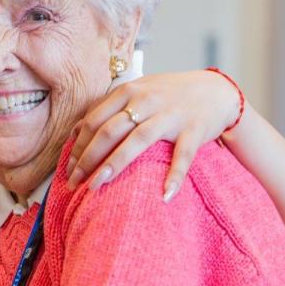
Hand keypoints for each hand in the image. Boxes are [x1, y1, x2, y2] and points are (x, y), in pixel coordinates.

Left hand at [67, 70, 239, 199]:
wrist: (216, 90)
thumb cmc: (167, 95)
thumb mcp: (135, 93)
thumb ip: (106, 109)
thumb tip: (74, 132)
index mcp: (128, 91)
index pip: (94, 120)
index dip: (78, 146)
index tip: (68, 168)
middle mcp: (146, 101)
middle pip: (109, 131)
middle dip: (87, 159)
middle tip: (74, 183)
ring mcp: (170, 115)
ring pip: (137, 140)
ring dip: (114, 165)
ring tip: (95, 187)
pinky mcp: (194, 129)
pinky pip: (183, 155)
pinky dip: (175, 175)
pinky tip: (165, 195)